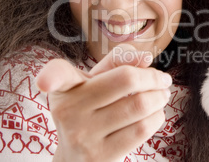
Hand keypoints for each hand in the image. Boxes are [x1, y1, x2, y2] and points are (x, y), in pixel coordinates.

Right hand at [36, 44, 171, 161]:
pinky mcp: (101, 156)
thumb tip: (144, 57)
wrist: (76, 158)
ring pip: (140, 105)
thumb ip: (118, 62)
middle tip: (163, 79)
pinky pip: (142, 129)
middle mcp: (69, 111)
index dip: (50, 76)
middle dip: (154, 77)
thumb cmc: (90, 109)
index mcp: (65, 87)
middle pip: (126, 80)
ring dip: (160, 97)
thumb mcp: (94, 82)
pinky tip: (154, 114)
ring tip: (162, 95)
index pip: (57, 76)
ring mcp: (83, 136)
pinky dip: (157, 117)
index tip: (45, 82)